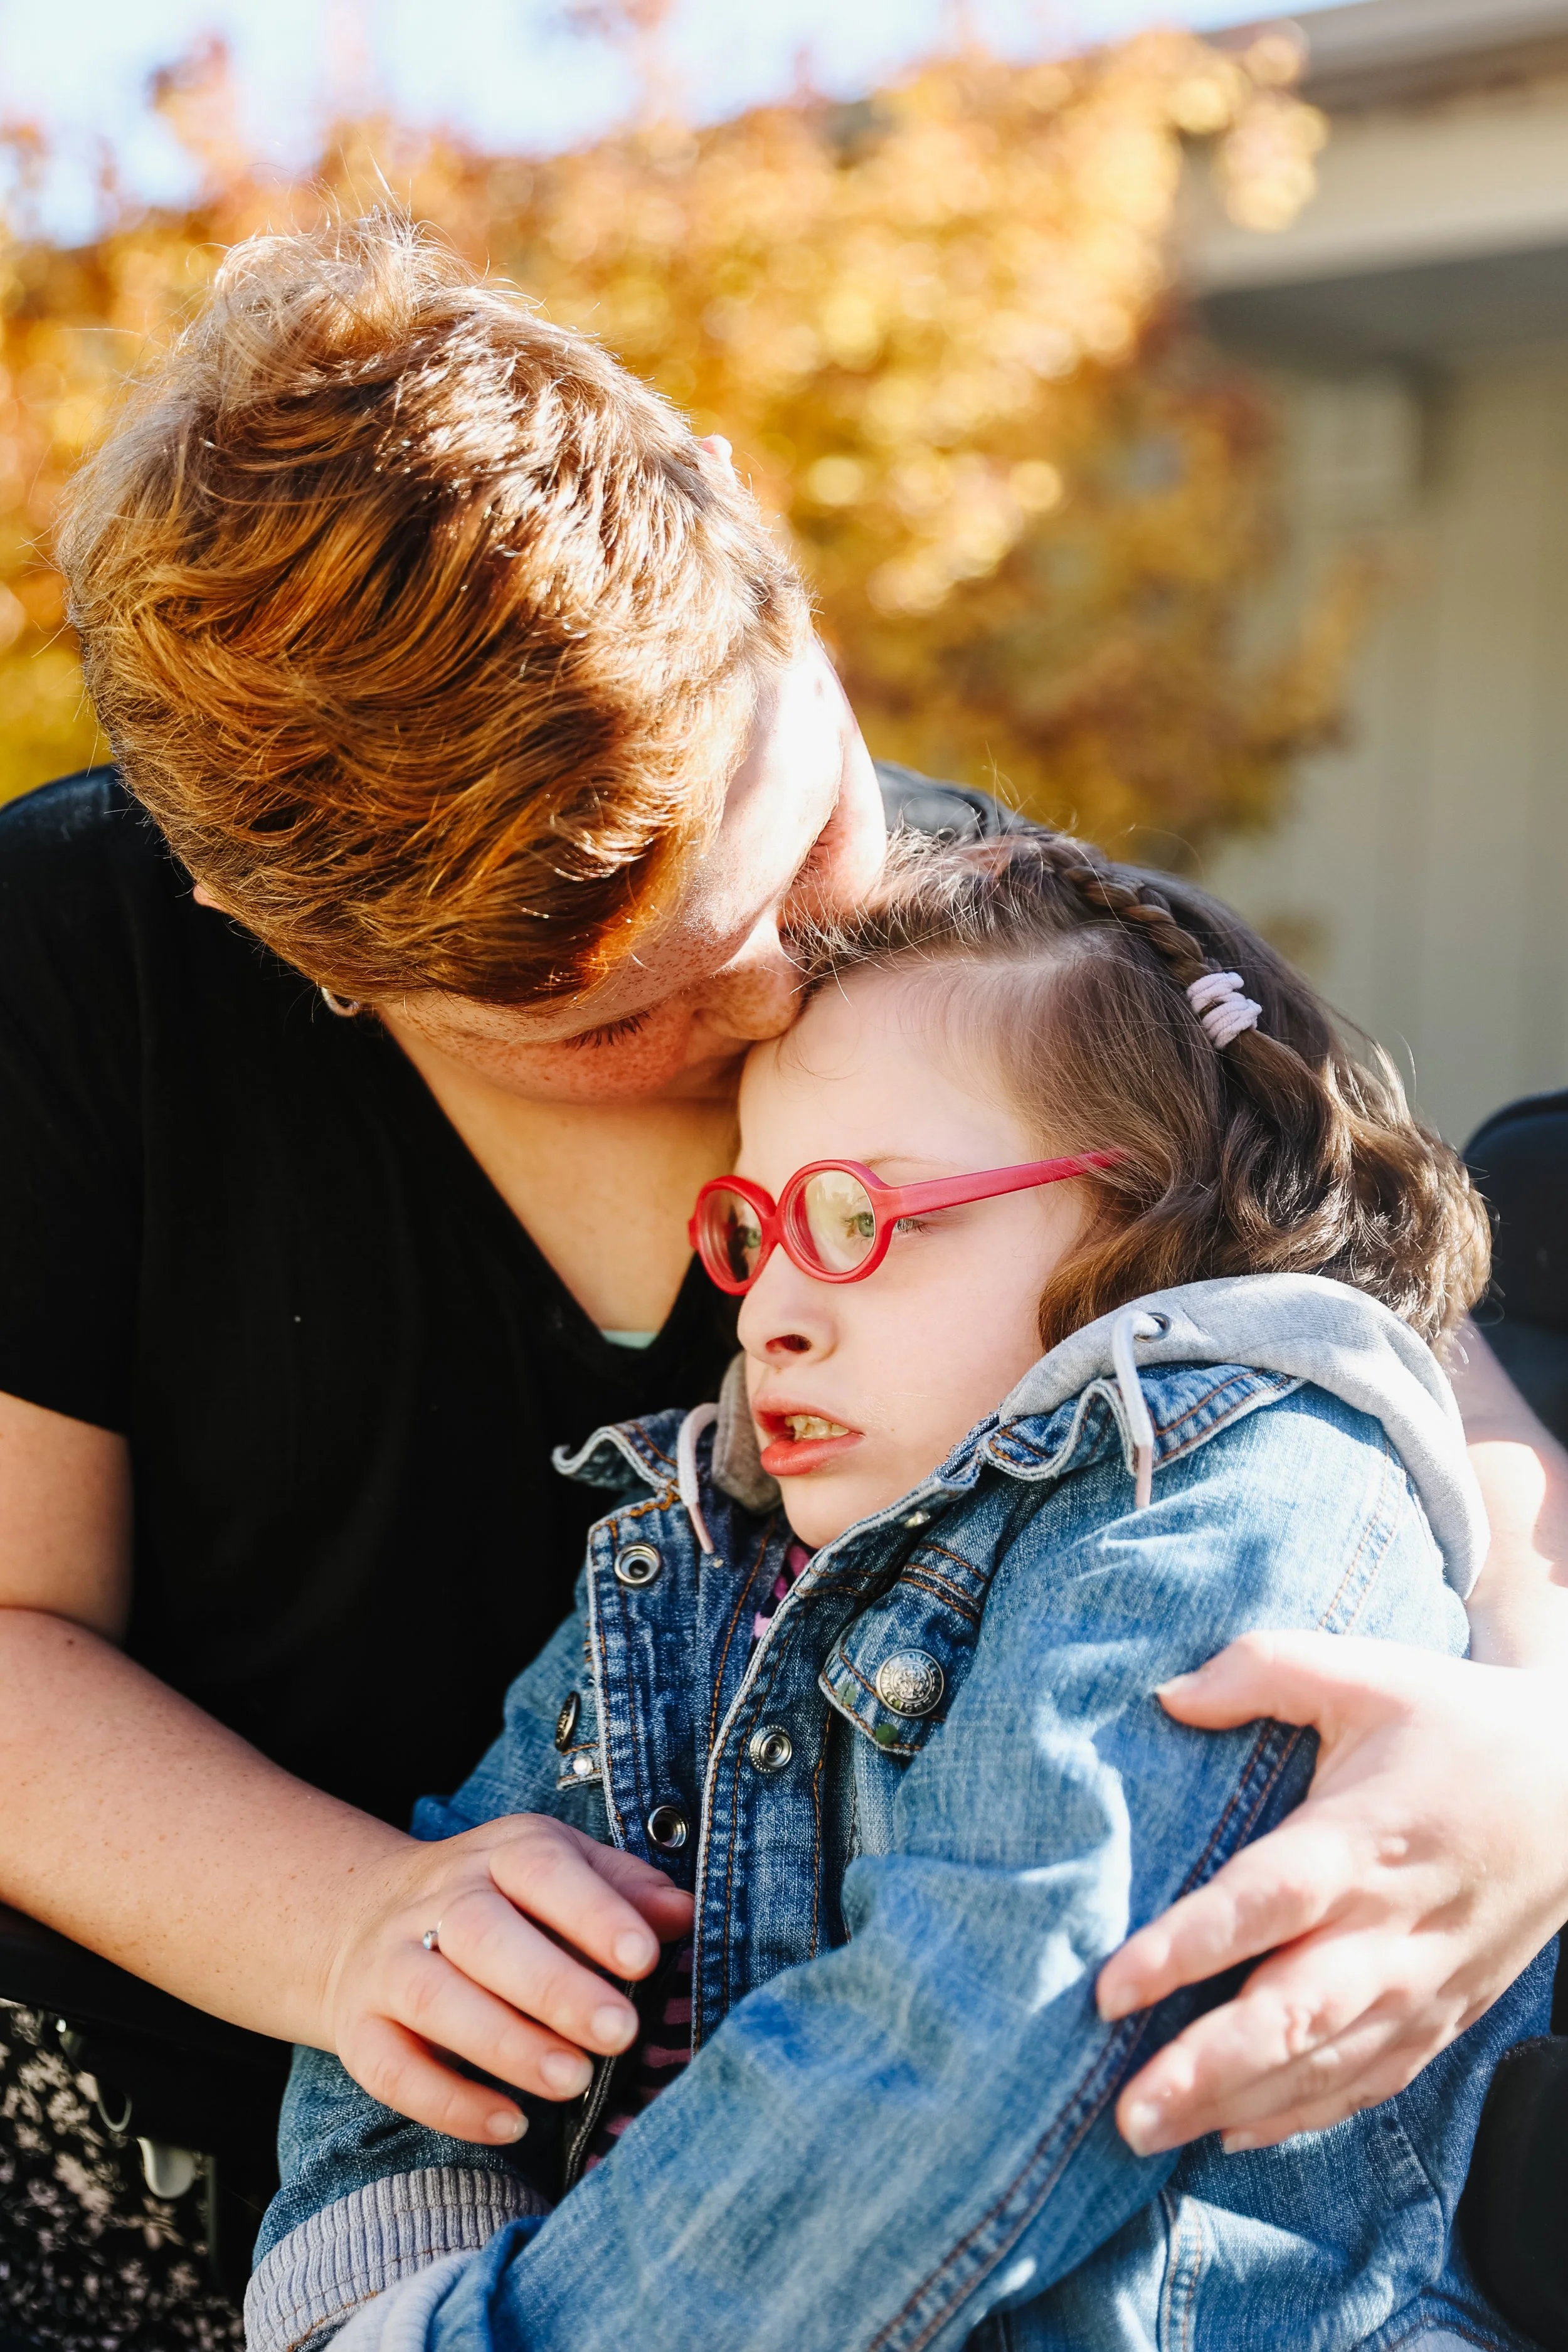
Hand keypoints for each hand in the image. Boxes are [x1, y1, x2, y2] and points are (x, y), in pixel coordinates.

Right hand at [322, 1813, 692, 2144]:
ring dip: (507, 2046)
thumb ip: (624, 1889)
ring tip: (573, 2080)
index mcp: (499, 1855)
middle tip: (619, 2033)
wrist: (366, 1916)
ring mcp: (390, 1964)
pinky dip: (449, 2102)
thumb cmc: (499, 1901)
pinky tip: (509, 2123)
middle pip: (486, 1935)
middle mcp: (438, 1902)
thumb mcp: (561, 1871)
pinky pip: (393, 2069)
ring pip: (437, 2000)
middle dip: (555, 1987)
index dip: (593, 1910)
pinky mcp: (360, 2028)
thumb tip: (683, 1913)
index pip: (541, 1867)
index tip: (645, 1955)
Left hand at [1095, 1632, 1567, 2154]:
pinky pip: (1368, 2082)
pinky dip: (1301, 2116)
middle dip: (1205, 2066)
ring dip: (1235, 2104)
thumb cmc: (1456, 1721)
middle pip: (1293, 2010)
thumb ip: (1260, 1670)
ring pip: (1325, 2063)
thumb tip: (1166, 1694)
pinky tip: (1231, 2134)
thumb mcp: (1365, 1670)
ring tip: (1146, 2134)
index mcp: (1365, 1838)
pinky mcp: (1445, 2014)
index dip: (1188, 1948)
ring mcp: (1425, 1982)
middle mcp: (1395, 1926)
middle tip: (1122, 2106)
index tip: (1110, 1989)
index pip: (1267, 1902)